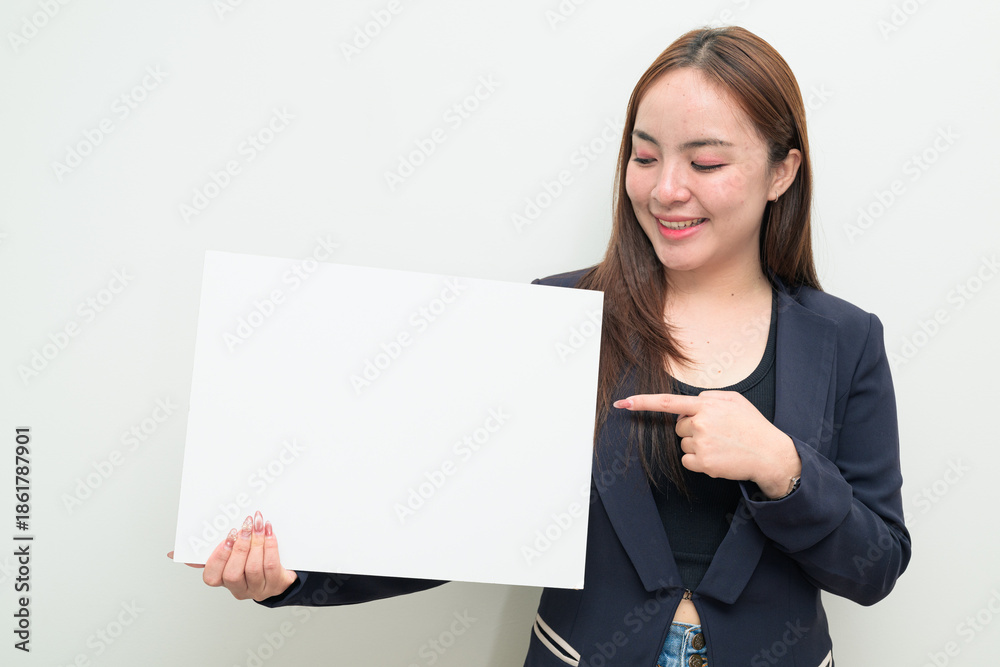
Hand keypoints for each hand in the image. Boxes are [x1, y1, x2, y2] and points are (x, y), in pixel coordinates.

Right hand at [167, 511, 297, 600]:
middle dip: (239, 547)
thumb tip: (175, 553)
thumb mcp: (227, 557)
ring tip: (258, 524)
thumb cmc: (249, 561)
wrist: (281, 573)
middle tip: (245, 525)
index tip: (227, 536)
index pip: (212, 576)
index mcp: (222, 581)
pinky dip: (270, 546)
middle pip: (233, 573)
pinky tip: (269, 531)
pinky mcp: (275, 584)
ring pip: (253, 568)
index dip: (219, 557)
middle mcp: (238, 589)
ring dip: (256, 542)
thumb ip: (207, 553)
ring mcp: (257, 589)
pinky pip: (271, 565)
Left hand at [613, 391, 800, 497]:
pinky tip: (718, 457)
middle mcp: (700, 423)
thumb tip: (691, 403)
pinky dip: (699, 461)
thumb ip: (709, 397)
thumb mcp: (735, 400)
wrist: (769, 454)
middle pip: (679, 427)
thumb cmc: (751, 426)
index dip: (642, 402)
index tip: (623, 403)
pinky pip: (688, 460)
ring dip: (698, 445)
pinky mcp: (703, 463)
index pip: (667, 402)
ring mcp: (700, 444)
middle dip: (693, 429)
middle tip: (717, 432)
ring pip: (684, 444)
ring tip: (722, 445)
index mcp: (705, 405)